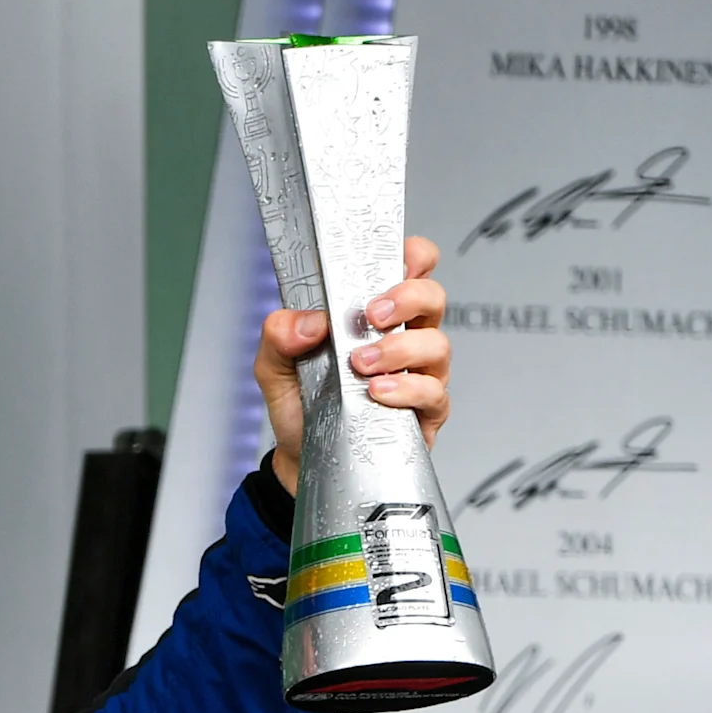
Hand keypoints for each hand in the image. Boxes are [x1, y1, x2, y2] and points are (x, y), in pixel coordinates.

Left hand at [256, 233, 450, 495]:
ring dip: (399, 349)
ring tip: (361, 365)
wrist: (301, 456)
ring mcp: (420, 373)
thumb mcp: (274, 364)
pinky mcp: (425, 412)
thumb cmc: (300, 403)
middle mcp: (405, 337)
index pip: (410, 269)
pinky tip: (376, 393)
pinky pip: (433, 392)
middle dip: (408, 298)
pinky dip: (406, 389)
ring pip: (437, 344)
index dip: (413, 255)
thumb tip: (310, 322)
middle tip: (371, 315)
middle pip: (433, 297)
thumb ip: (279, 335)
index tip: (397, 258)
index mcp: (374, 316)